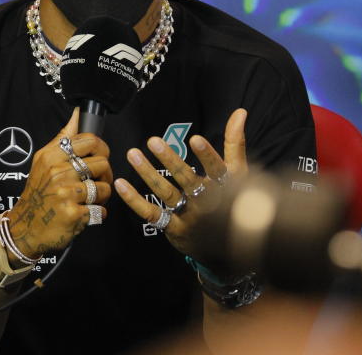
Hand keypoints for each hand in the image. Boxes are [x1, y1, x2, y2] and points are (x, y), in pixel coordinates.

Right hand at [7, 108, 112, 258]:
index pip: (90, 141)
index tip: (99, 157)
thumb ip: (63, 138)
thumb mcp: (43, 161)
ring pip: (104, 187)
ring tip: (90, 199)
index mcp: (51, 156)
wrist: (25, 228)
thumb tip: (77, 113)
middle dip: (105, 175)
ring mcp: (65, 194)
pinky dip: (97, 214)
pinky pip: (100, 210)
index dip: (101, 149)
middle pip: (102, 163)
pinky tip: (85, 213)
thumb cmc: (38, 193)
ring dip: (102, 196)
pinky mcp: (72, 214)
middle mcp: (57, 173)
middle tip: (96, 182)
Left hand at [114, 108, 247, 258]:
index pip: (218, 171)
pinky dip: (134, 201)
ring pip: (166, 193)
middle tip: (153, 141)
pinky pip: (151, 214)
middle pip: (188, 181)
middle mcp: (207, 204)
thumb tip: (240, 112)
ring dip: (148, 174)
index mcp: (226, 189)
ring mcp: (189, 217)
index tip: (194, 139)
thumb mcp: (239, 175)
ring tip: (133, 154)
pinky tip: (121, 184)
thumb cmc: (232, 203)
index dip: (207, 156)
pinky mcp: (173, 228)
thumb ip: (235, 144)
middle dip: (170, 161)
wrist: (226, 250)